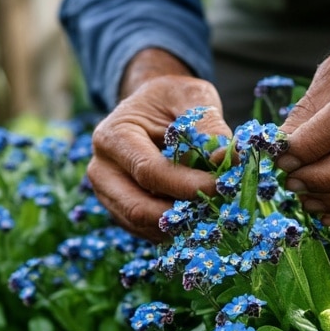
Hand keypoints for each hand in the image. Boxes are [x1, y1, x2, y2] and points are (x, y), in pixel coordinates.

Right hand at [87, 51, 232, 240]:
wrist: (154, 108)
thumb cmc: (173, 100)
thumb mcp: (192, 98)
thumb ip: (209, 126)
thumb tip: (227, 157)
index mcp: (112, 137)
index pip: (148, 172)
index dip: (186, 184)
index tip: (220, 186)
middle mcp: (102, 170)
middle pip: (138, 208)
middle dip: (181, 214)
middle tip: (218, 208)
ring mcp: (108, 195)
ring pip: (143, 225)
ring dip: (180, 225)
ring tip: (212, 210)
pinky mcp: (121, 212)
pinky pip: (148, 232)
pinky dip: (175, 229)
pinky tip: (199, 215)